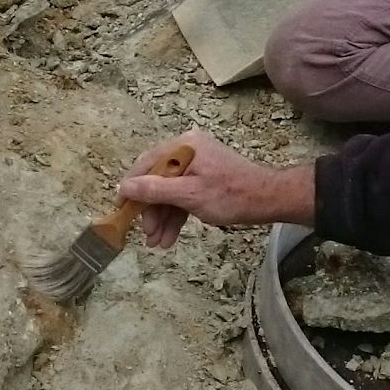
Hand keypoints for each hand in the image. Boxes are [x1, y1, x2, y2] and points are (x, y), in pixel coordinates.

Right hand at [117, 129, 315, 248]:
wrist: (268, 200)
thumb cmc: (230, 195)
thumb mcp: (189, 195)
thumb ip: (155, 190)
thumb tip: (124, 187)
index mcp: (184, 146)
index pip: (147, 163)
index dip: (131, 187)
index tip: (120, 209)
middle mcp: (188, 150)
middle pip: (158, 179)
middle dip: (151, 210)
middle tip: (147, 235)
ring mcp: (197, 164)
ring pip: (170, 191)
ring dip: (163, 217)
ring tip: (157, 243)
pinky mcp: (205, 178)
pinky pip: (183, 194)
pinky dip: (176, 214)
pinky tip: (170, 236)